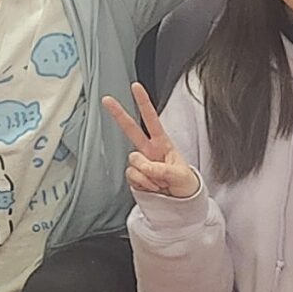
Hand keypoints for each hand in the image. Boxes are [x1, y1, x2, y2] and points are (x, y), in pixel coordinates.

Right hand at [104, 81, 199, 198]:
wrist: (180, 204)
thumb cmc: (185, 185)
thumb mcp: (179, 175)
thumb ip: (160, 168)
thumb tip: (142, 164)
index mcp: (163, 144)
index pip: (152, 120)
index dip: (143, 103)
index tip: (135, 87)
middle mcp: (149, 151)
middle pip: (130, 129)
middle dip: (118, 114)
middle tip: (107, 99)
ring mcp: (140, 163)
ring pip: (133, 162)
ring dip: (148, 176)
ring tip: (161, 183)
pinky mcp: (134, 177)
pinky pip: (132, 177)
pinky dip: (143, 185)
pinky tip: (153, 188)